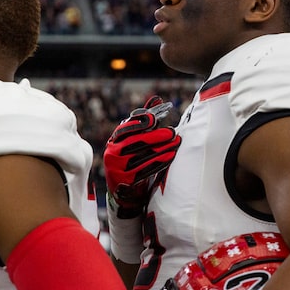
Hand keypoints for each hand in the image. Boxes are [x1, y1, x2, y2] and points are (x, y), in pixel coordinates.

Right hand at [104, 97, 180, 218]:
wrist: (122, 190)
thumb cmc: (132, 159)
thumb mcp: (133, 140)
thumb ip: (144, 121)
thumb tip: (156, 99)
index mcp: (114, 140)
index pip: (126, 128)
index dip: (140, 122)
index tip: (154, 119)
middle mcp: (112, 152)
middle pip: (136, 142)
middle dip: (156, 136)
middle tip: (172, 132)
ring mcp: (117, 168)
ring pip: (142, 156)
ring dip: (162, 148)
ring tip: (176, 142)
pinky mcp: (125, 181)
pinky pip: (145, 170)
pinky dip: (159, 162)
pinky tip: (170, 156)